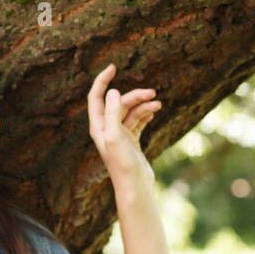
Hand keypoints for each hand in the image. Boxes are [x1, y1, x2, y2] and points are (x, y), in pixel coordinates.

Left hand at [87, 62, 161, 186]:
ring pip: (131, 111)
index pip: (96, 97)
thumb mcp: (115, 136)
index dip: (102, 81)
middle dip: (135, 96)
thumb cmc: (122, 164)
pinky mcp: (132, 141)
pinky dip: (146, 114)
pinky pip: (138, 121)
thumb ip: (112, 113)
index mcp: (98, 126)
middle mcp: (107, 129)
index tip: (113, 67)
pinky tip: (155, 111)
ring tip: (158, 104)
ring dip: (144, 105)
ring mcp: (120, 134)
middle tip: (152, 93)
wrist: (135, 186)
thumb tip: (113, 92)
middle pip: (119, 103)